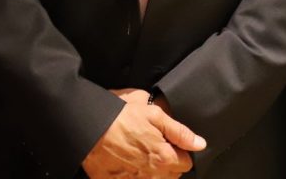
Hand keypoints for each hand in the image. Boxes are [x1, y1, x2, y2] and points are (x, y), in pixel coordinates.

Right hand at [82, 91, 205, 177]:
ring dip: (151, 171)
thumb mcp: (152, 113)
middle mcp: (152, 175)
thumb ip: (179, 131)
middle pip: (171, 175)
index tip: (168, 142)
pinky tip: (126, 163)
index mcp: (164, 157)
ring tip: (138, 154)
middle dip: (167, 162)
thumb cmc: (118, 117)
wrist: (87, 127)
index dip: (179, 150)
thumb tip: (199, 143)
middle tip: (152, 145)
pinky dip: (133, 175)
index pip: (186, 163)